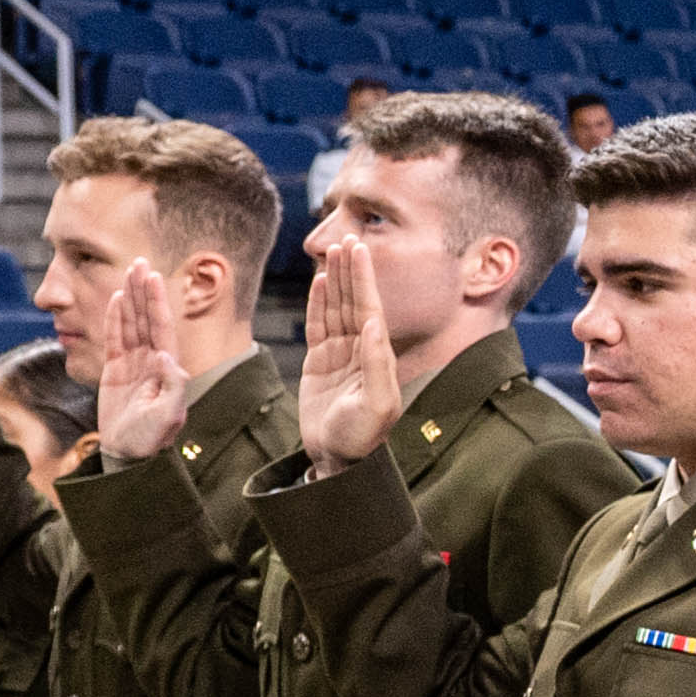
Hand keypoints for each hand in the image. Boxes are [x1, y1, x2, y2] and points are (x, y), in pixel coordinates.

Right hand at [93, 260, 189, 462]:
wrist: (130, 455)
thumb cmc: (152, 439)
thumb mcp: (168, 416)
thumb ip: (173, 387)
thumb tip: (167, 357)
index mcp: (167, 368)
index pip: (162, 327)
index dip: (157, 301)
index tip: (153, 276)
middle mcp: (152, 360)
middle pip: (147, 318)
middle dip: (144, 290)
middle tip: (140, 261)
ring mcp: (134, 363)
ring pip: (132, 323)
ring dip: (131, 298)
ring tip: (130, 272)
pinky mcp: (115, 370)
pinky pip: (115, 338)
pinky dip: (115, 318)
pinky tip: (117, 299)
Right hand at [293, 233, 403, 466]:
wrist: (338, 460)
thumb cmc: (362, 438)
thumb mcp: (377, 405)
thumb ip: (378, 364)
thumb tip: (372, 324)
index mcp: (377, 356)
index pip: (369, 308)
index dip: (363, 278)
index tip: (360, 249)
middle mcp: (360, 350)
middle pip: (353, 301)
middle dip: (350, 270)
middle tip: (346, 236)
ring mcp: (339, 355)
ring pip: (336, 308)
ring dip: (335, 280)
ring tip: (333, 250)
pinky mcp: (319, 363)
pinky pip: (318, 326)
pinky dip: (318, 303)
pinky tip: (319, 281)